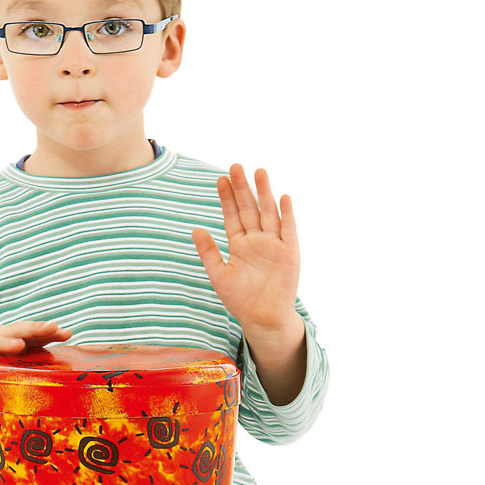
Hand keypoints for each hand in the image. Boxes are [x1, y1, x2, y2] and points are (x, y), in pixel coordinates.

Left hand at [191, 163, 300, 333]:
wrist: (263, 319)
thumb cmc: (241, 300)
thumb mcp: (219, 275)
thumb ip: (208, 252)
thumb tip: (195, 229)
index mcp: (240, 244)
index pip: (233, 215)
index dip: (227, 198)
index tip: (220, 179)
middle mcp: (257, 240)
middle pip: (250, 208)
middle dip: (243, 188)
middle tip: (236, 166)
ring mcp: (274, 244)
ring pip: (268, 213)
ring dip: (264, 193)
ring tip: (258, 172)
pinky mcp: (289, 252)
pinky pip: (288, 229)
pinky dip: (286, 214)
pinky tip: (283, 197)